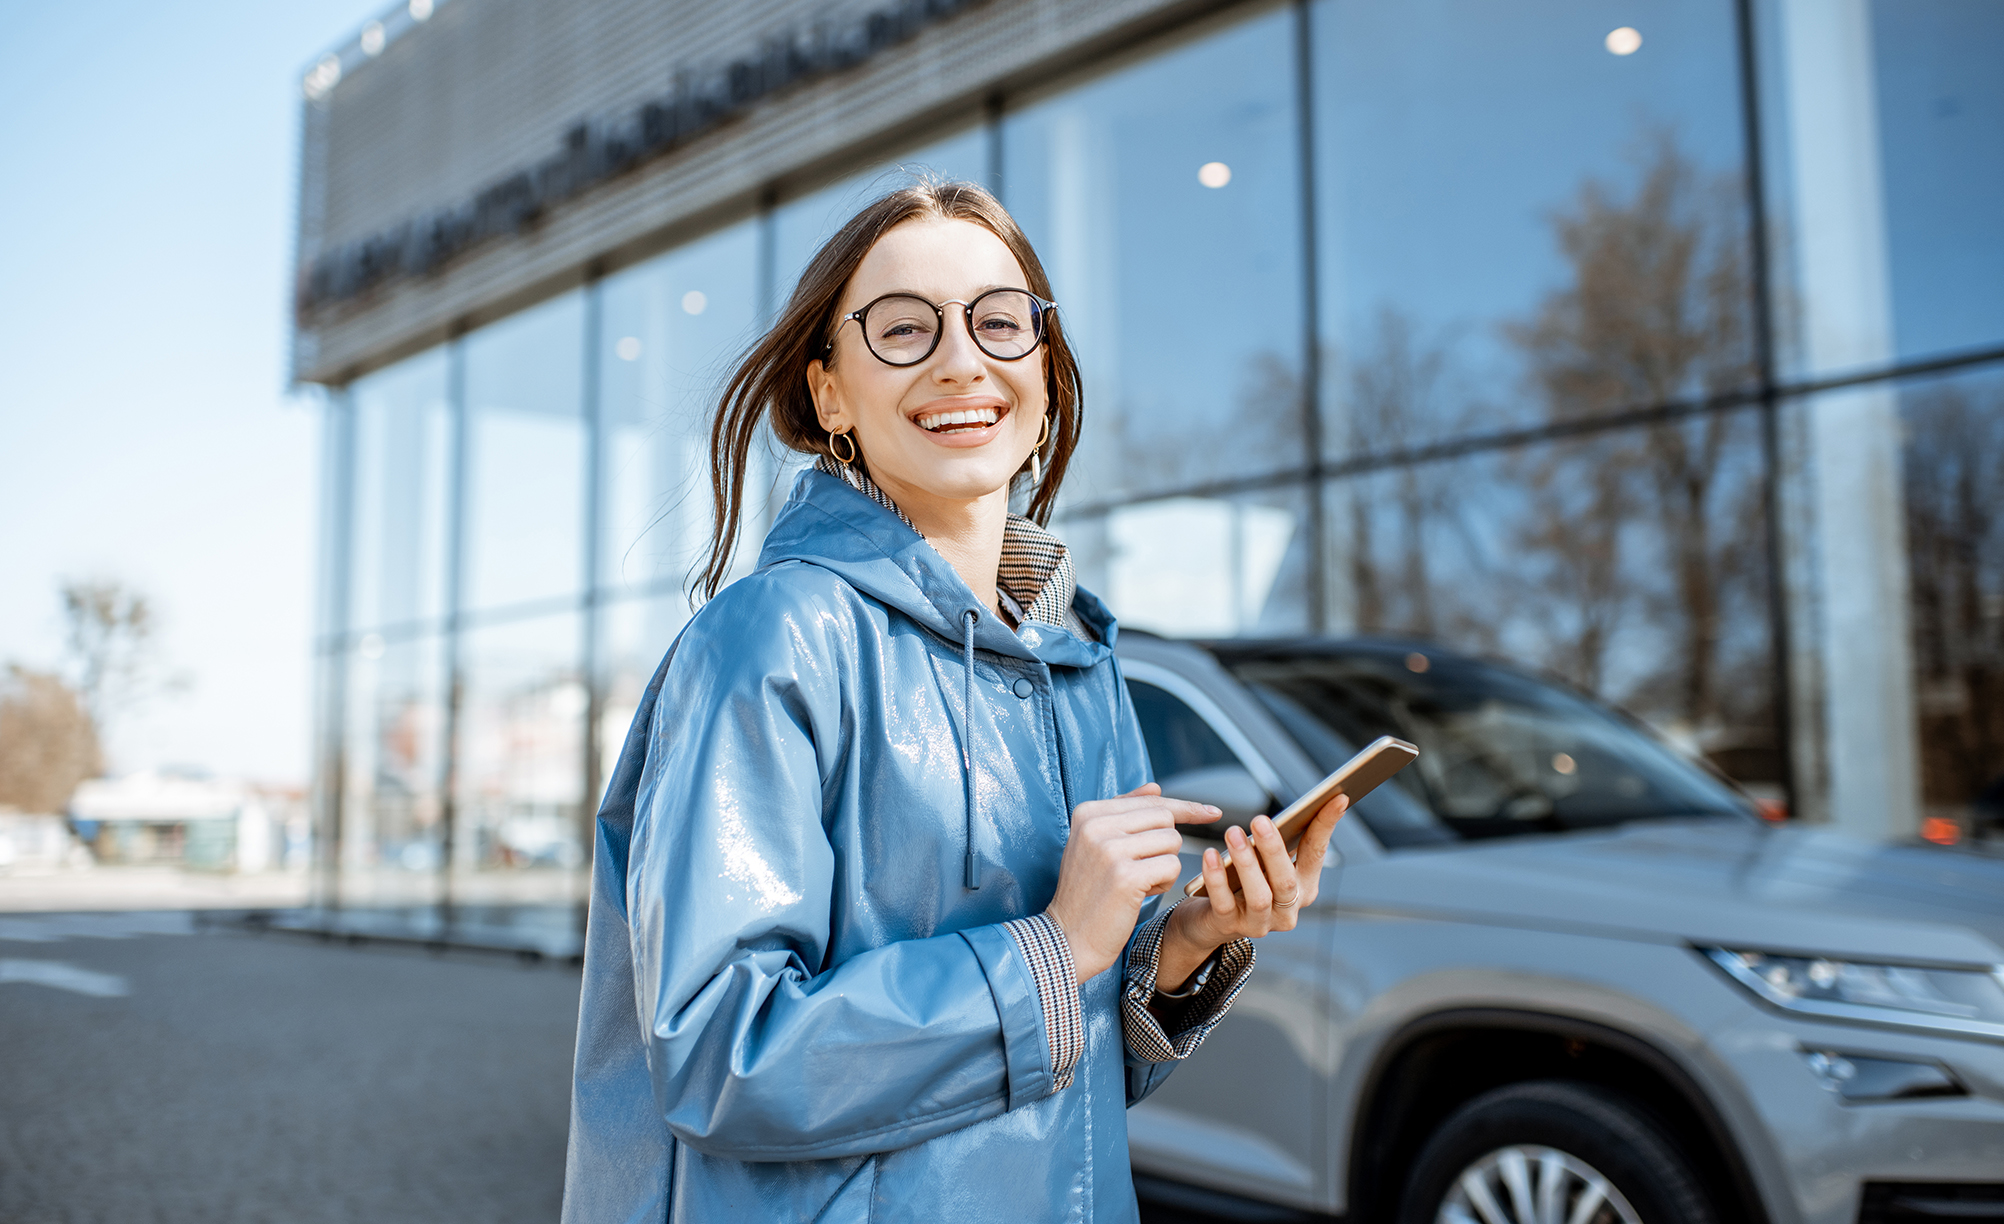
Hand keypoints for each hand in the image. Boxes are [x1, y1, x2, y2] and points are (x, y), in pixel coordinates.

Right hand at [1046, 784, 1220, 982]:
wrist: (1068, 936)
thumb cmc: (1088, 892)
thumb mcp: (1096, 844)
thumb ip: (1125, 812)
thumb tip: (1156, 787)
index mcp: (1088, 812)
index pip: (1151, 801)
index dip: (1184, 808)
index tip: (1212, 811)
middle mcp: (1096, 825)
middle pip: (1165, 819)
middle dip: (1166, 846)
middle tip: (1143, 869)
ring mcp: (1110, 849)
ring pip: (1172, 842)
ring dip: (1164, 866)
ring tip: (1137, 883)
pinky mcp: (1126, 876)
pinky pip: (1172, 866)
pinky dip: (1164, 883)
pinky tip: (1140, 894)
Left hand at [1155, 793, 1348, 991]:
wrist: (1210, 920)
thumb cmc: (1242, 881)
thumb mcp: (1265, 862)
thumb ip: (1278, 842)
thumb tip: (1299, 806)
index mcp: (1302, 888)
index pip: (1316, 854)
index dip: (1326, 826)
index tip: (1337, 798)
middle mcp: (1287, 910)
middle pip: (1286, 880)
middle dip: (1273, 849)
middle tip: (1259, 820)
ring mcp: (1260, 922)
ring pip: (1260, 896)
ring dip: (1246, 863)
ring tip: (1232, 833)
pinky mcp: (1229, 926)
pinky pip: (1224, 903)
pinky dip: (1217, 878)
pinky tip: (1210, 855)